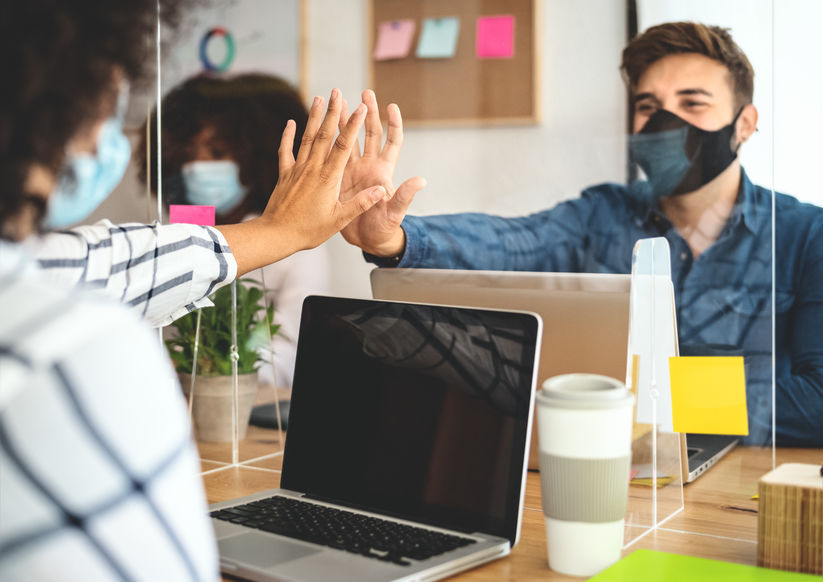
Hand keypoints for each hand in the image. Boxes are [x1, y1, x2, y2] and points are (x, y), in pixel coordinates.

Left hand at [217, 89, 385, 274]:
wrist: (277, 234)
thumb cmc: (310, 230)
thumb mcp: (339, 220)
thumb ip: (360, 203)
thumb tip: (381, 190)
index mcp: (329, 178)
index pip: (343, 146)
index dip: (352, 125)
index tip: (360, 107)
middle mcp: (313, 169)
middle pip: (324, 135)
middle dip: (332, 112)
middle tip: (336, 92)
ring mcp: (297, 169)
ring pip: (306, 138)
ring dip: (312, 117)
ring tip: (318, 98)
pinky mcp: (285, 175)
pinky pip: (286, 151)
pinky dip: (288, 136)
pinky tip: (290, 122)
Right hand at [338, 90, 425, 256]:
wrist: (366, 240)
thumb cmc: (384, 228)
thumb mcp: (395, 213)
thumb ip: (405, 196)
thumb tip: (421, 181)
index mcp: (384, 170)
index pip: (392, 141)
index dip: (393, 124)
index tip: (391, 106)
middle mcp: (369, 165)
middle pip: (370, 133)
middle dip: (368, 112)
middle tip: (364, 92)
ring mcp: (353, 169)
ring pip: (349, 138)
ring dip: (345, 120)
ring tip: (338, 100)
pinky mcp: (338, 176)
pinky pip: (332, 153)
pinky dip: (327, 140)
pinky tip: (319, 126)